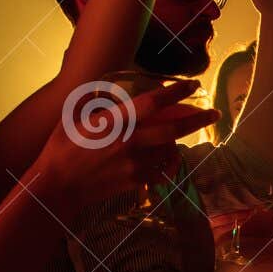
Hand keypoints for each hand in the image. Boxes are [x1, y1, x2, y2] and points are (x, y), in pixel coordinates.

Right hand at [36, 78, 216, 217]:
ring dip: (177, 142)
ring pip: (169, 150)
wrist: (58, 185)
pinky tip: (168, 158)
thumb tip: (108, 88)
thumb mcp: (73, 116)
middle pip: (173, 129)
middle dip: (198, 119)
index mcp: (112, 121)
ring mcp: (134, 163)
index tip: (193, 86)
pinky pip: (162, 170)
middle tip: (214, 113)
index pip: (151, 103)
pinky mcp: (136, 180)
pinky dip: (168, 162)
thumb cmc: (61, 148)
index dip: (175, 92)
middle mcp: (128, 141)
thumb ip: (94, 100)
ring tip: (177, 137)